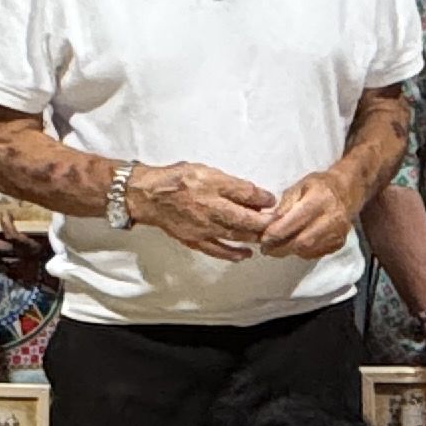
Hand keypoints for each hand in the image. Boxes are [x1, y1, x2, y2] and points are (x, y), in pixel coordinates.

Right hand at [129, 159, 277, 260]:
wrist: (149, 196)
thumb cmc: (177, 179)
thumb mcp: (207, 171)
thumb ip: (232, 184)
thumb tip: (258, 196)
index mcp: (213, 188)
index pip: (248, 195)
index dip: (265, 200)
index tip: (273, 202)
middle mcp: (211, 211)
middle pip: (246, 220)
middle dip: (265, 223)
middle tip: (277, 223)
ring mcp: (204, 228)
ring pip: (236, 236)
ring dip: (254, 238)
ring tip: (266, 236)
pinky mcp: (195, 240)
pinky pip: (218, 250)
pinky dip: (234, 254)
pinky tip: (245, 254)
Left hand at [253, 174, 356, 262]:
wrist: (346, 192)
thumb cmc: (319, 186)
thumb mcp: (300, 186)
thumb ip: (285, 204)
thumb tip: (271, 222)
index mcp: (320, 200)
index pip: (294, 222)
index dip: (276, 233)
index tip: (262, 238)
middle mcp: (331, 218)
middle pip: (301, 241)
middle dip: (280, 248)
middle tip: (265, 249)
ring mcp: (337, 233)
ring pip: (308, 250)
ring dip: (288, 252)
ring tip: (275, 249)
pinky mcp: (339, 243)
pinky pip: (315, 253)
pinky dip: (300, 252)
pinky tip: (293, 246)